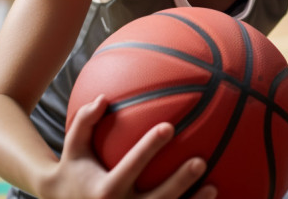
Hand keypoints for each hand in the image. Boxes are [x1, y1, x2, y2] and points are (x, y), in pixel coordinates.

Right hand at [41, 96, 215, 198]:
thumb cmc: (75, 170)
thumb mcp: (73, 148)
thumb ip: (84, 122)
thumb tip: (102, 98)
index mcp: (104, 189)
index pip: (130, 167)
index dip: (149, 147)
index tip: (169, 126)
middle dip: (178, 182)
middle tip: (200, 162)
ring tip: (213, 187)